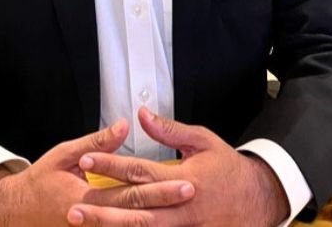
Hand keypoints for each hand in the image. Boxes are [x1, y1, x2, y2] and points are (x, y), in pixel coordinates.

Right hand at [0, 118, 194, 226]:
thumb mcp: (64, 155)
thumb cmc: (40, 181)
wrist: (16, 215)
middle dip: (168, 204)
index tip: (186, 180)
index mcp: (88, 196)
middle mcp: (93, 221)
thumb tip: (124, 126)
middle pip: (139, 214)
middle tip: (193, 193)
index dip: (161, 187)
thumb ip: (96, 143)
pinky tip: (159, 225)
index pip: (132, 191)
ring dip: (160, 222)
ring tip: (188, 216)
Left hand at [68, 107, 289, 226]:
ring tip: (83, 224)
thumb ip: (170, 130)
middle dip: (101, 208)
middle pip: (133, 208)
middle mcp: (180, 207)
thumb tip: (141, 115)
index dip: (111, 165)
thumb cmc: (228, 168)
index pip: (138, 171)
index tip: (86, 160)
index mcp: (182, 178)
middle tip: (73, 206)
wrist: (258, 200)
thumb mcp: (202, 141)